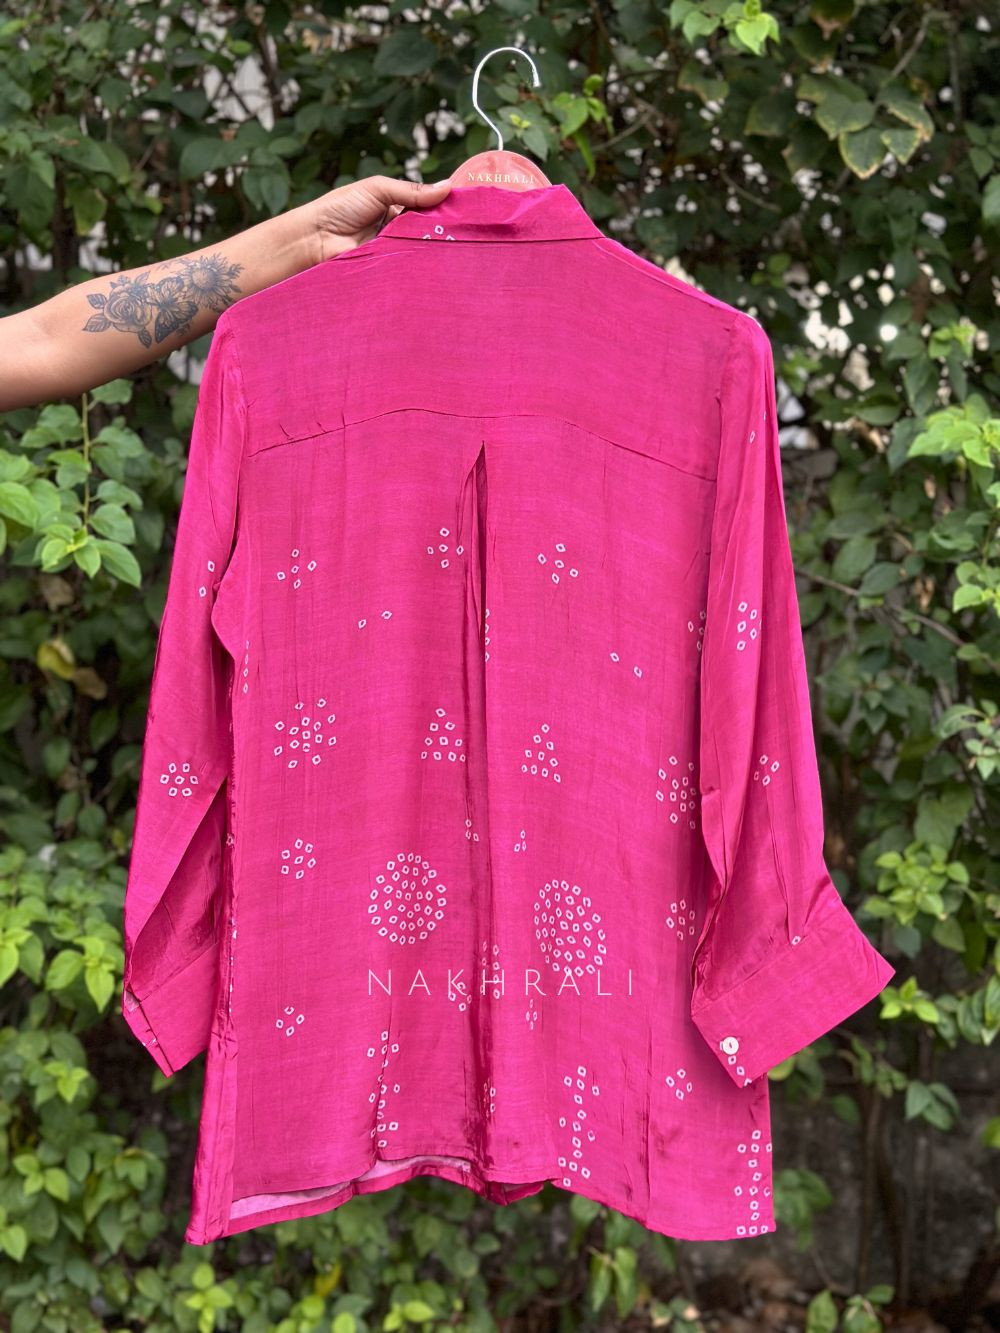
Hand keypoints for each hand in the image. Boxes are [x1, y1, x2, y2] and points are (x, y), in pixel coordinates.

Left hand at [305, 175, 452, 262]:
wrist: (314, 239)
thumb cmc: (339, 208)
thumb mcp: (377, 190)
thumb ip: (411, 191)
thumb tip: (446, 186)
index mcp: (395, 207)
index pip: (426, 208)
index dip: (443, 209)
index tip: (465, 211)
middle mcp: (396, 230)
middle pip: (427, 231)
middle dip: (442, 231)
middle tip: (464, 232)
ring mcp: (393, 252)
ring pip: (420, 251)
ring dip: (431, 249)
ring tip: (454, 249)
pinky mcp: (388, 271)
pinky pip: (408, 269)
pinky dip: (418, 267)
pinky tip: (433, 266)